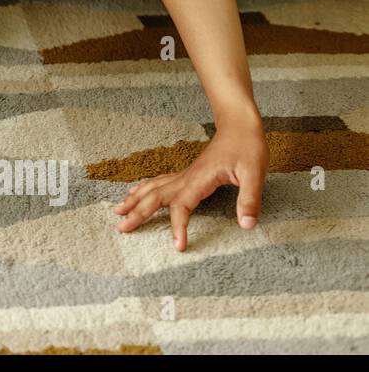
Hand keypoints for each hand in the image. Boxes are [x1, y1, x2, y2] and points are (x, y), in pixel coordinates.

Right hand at [113, 114, 267, 250]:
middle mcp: (186, 177)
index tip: (178, 246)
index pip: (182, 206)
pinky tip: (135, 192)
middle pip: (156, 196)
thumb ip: (249, 199)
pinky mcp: (187, 173)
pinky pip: (159, 182)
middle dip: (137, 212)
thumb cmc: (247, 147)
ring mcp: (184, 174)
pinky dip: (143, 189)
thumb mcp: (254, 173)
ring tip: (118, 210)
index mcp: (200, 179)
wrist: (239, 125)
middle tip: (121, 227)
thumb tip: (247, 225)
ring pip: (153, 188)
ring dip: (134, 199)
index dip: (178, 227)